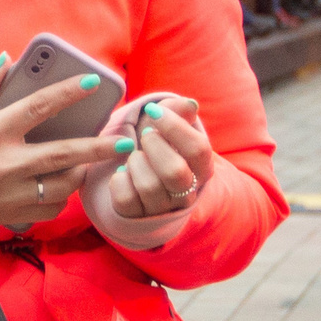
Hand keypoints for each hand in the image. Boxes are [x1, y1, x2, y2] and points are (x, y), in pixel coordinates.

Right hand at [0, 55, 133, 229]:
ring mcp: (11, 194)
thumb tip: (6, 61)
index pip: (37, 108)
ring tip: (89, 161)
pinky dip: (59, 196)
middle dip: (99, 147)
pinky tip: (60, 185)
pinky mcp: (12, 214)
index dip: (66, 93)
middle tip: (125, 142)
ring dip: (81, 172)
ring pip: (63, 185)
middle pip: (64, 154)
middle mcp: (5, 165)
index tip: (91, 83)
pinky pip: (49, 207)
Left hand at [107, 98, 218, 218]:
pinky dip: (119, 180)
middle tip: (145, 136)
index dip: (174, 126)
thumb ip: (178, 111)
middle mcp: (186, 193)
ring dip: (135, 163)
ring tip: (134, 157)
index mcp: (202, 169)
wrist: (137, 175)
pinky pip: (125, 199)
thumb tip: (189, 105)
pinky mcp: (136, 216)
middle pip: (175, 172)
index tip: (155, 112)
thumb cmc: (157, 145)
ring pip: (149, 186)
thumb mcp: (167, 126)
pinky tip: (123, 173)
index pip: (198, 149)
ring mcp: (162, 208)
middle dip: (154, 146)